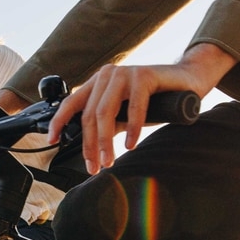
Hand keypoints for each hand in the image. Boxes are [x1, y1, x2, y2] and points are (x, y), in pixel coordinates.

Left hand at [50, 44, 232, 174]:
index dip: (59, 122)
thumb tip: (92, 147)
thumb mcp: (125, 114)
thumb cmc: (156, 99)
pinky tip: (131, 144)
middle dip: (89, 145)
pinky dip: (132, 129)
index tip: (52, 141)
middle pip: (90, 115)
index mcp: (98, 82)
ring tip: (109, 160)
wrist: (186, 81)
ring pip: (106, 112)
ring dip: (105, 141)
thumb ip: (109, 124)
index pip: (71, 102)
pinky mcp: (143, 75)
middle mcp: (107, 75)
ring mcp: (124, 73)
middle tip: (95, 166)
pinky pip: (134, 107)